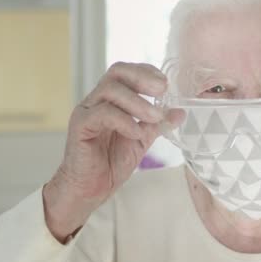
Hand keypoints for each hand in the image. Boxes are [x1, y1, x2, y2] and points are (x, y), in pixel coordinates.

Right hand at [43, 62, 177, 241]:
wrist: (90, 189)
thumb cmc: (111, 163)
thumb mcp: (141, 140)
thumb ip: (157, 124)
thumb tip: (180, 112)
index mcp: (110, 100)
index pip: (126, 72)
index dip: (146, 72)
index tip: (165, 83)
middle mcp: (96, 100)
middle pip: (116, 72)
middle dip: (142, 77)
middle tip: (162, 89)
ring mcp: (86, 111)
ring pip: (110, 90)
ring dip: (138, 102)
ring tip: (154, 117)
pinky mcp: (80, 126)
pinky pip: (102, 113)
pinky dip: (124, 121)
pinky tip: (136, 133)